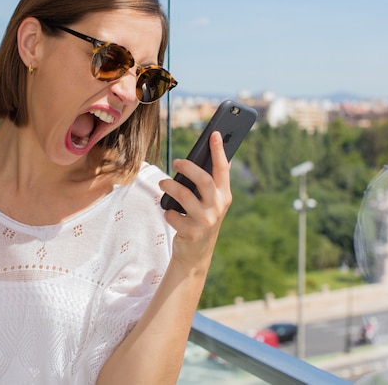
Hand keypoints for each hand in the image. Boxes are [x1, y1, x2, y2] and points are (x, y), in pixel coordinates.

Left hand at [159, 131, 232, 274]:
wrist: (196, 253)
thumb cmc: (200, 219)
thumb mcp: (209, 202)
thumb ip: (207, 183)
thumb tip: (198, 156)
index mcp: (224, 196)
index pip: (223, 169)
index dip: (219, 151)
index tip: (215, 133)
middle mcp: (218, 207)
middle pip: (204, 180)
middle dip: (189, 167)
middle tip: (176, 161)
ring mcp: (206, 221)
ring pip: (185, 196)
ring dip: (170, 186)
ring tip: (163, 183)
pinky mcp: (192, 233)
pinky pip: (173, 215)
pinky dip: (168, 211)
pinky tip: (169, 213)